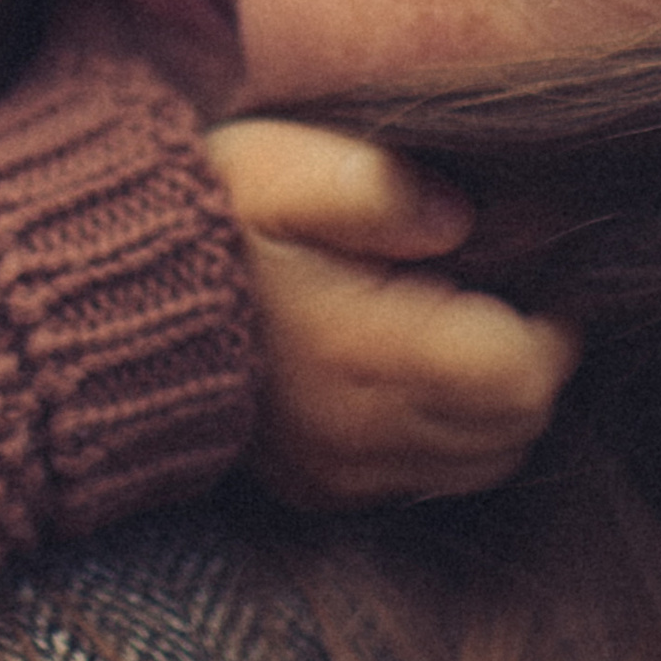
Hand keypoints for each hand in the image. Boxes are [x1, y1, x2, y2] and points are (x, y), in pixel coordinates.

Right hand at [208, 119, 579, 508]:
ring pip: (482, 464)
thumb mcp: (286, 170)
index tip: (523, 279)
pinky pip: (425, 480)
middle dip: (526, 365)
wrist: (111, 301)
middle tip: (489, 300)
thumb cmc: (211, 220)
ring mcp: (341, 472)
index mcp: (364, 352)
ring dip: (490, 406)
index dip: (549, 326)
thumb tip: (462, 217)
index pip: (524, 376)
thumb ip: (382, 187)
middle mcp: (359, 432)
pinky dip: (441, 435)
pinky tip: (405, 373)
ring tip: (448, 334)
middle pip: (516, 427)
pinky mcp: (323, 490)